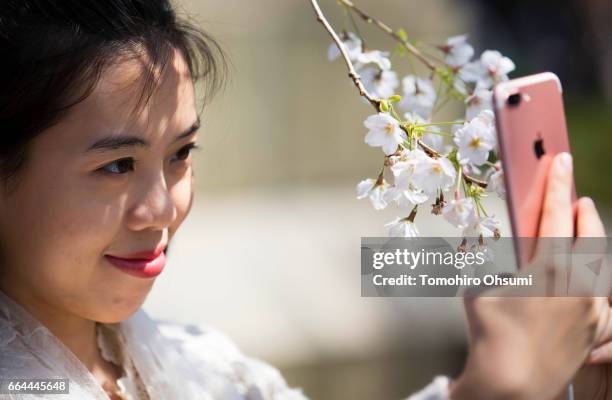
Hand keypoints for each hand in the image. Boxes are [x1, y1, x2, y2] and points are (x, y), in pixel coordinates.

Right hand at [450, 153, 609, 399]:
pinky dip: (598, 281)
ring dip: (592, 242)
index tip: (562, 160)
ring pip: (602, 262)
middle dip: (583, 210)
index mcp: (549, 266)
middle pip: (591, 233)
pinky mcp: (597, 328)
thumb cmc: (489, 332)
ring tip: (582, 233)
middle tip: (576, 196)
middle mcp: (579, 283)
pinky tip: (589, 280)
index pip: (556, 212)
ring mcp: (593, 307)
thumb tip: (491, 245)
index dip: (558, 182)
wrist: (511, 383)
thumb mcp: (478, 287)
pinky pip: (606, 296)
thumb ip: (489, 262)